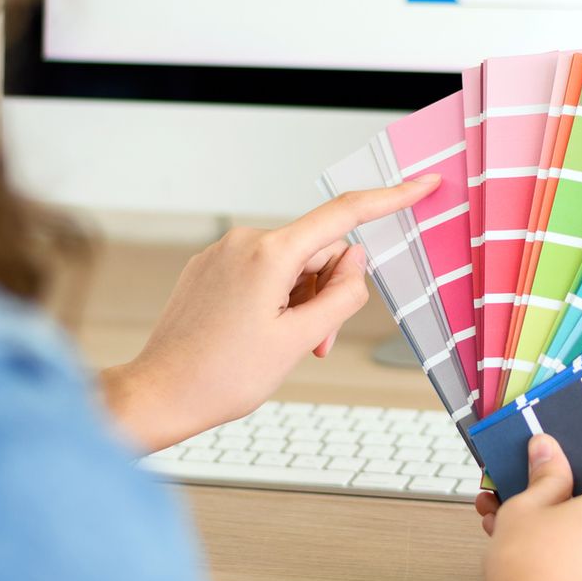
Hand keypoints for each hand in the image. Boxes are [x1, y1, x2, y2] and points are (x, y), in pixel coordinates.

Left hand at [100, 177, 438, 449]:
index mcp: (270, 254)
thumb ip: (341, 295)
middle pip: (318, 253)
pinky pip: (262, 274)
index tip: (421, 185)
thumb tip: (356, 261)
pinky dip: (277, 301)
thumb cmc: (220, 376)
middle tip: (317, 344)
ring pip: (290, 267)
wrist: (160, 394)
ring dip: (302, 304)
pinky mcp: (210, 270)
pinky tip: (262, 336)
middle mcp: (244, 242)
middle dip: (329, 294)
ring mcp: (223, 254)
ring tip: (286, 348)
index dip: (390, 198)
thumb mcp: (299, 339)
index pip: (344, 214)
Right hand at [480, 436, 581, 580]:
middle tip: (528, 485)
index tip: (576, 447)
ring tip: (507, 519)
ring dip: (558, 522)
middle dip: (565, 490)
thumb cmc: (536, 569)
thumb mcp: (528, 506)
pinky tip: (524, 548)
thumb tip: (548, 451)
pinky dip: (567, 550)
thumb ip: (544, 474)